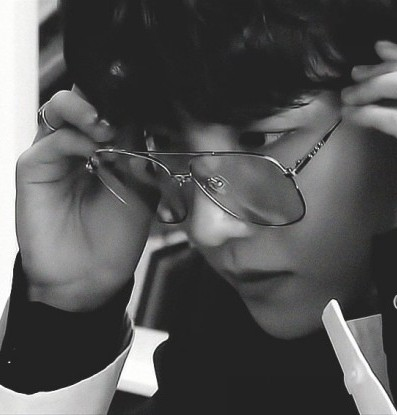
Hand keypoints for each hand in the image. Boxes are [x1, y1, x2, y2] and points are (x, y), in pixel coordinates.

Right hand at [16, 89, 156, 310]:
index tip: (147, 98)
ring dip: (86, 110)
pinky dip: (75, 139)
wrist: (91, 272)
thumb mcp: (141, 185)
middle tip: (121, 113)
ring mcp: (54, 153)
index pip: (112, 105)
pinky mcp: (33, 167)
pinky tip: (95, 152)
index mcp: (106, 144)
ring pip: (61, 107)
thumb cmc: (118, 232)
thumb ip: (138, 149)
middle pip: (84, 97)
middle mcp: (78, 143)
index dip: (126, 98)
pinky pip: (52, 141)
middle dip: (103, 95)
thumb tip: (139, 113)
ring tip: (107, 127)